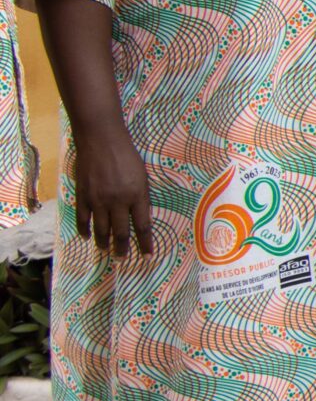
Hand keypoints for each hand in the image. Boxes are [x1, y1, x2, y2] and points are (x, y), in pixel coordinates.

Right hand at [73, 124, 152, 257]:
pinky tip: (86, 236)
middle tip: (122, 260)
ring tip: (105, 251)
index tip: (147, 257)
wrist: (101, 140)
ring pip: (101, 229)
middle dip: (122, 249)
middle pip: (121, 232)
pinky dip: (84, 229)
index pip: (143, 226)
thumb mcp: (143, 176)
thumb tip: (140, 217)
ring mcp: (98, 200)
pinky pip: (83, 218)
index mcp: (137, 196)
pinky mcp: (82, 196)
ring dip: (103, 243)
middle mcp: (118, 201)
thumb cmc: (127, 155)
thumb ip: (141, 197)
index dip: (145, 243)